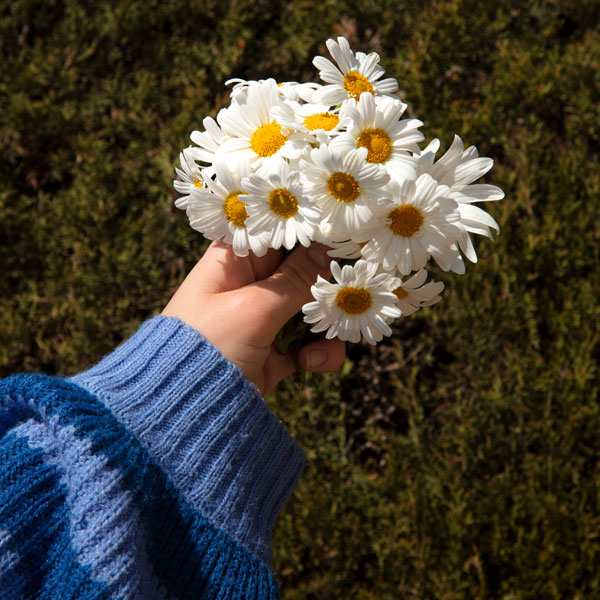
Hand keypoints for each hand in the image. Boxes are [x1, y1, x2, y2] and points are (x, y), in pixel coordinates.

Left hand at [162, 240, 345, 393]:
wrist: (185, 415)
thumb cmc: (206, 348)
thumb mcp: (254, 309)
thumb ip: (297, 278)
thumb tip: (330, 245)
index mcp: (234, 259)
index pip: (278, 232)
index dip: (313, 232)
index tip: (348, 237)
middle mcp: (250, 284)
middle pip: (303, 269)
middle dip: (328, 284)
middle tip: (350, 291)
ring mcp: (264, 318)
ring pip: (313, 307)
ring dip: (328, 322)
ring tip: (329, 337)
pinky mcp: (275, 351)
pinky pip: (309, 341)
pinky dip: (318, 351)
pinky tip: (309, 363)